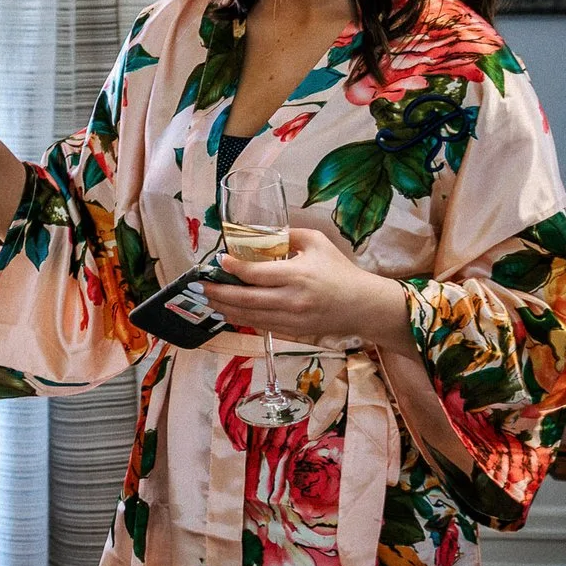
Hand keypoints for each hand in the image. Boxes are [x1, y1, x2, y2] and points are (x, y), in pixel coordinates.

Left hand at [200, 228, 411, 349]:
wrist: (363, 305)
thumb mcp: (316, 243)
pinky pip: (262, 325)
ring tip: (210, 300)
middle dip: (219, 293)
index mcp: (297, 274)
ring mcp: (292, 319)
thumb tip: (257, 233)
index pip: (255, 274)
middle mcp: (292, 299)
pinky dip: (243, 319)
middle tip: (201, 286)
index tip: (219, 261)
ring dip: (226, 308)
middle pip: (245, 300)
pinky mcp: (294, 331)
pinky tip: (230, 312)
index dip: (233, 268)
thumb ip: (287, 235)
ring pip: (250, 316)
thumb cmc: (340, 270)